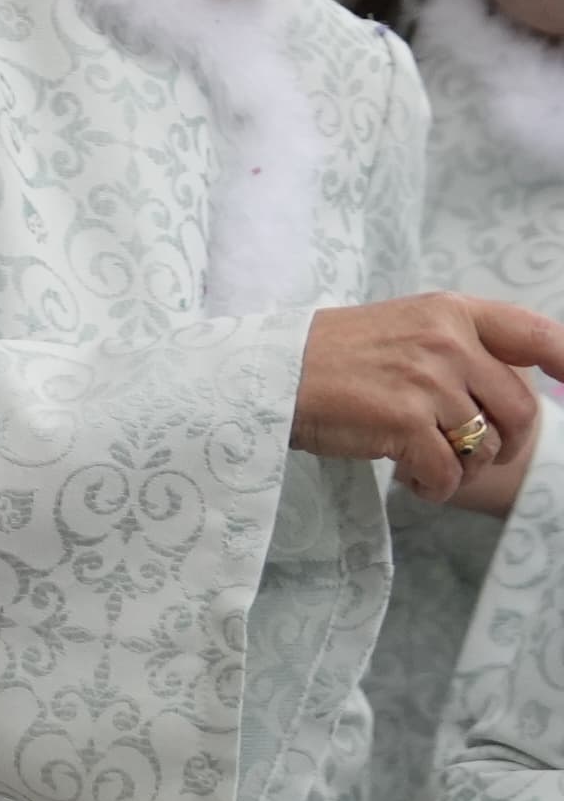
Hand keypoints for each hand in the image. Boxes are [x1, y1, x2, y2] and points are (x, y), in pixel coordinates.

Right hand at [293, 295, 563, 506]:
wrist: (266, 373)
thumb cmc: (329, 356)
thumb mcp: (402, 328)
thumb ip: (457, 345)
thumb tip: (513, 391)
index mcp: (449, 312)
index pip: (535, 335)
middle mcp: (446, 340)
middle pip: (520, 411)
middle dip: (504, 446)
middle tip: (470, 457)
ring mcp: (426, 380)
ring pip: (485, 447)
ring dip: (462, 469)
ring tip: (424, 463)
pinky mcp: (403, 421)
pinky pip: (447, 473)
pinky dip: (434, 488)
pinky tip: (408, 478)